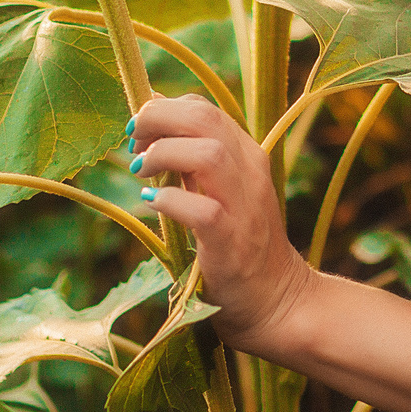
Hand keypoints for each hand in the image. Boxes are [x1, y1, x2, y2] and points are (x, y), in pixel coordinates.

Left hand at [128, 94, 318, 355]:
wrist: (278, 301)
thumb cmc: (240, 249)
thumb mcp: (224, 195)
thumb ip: (196, 167)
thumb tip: (150, 138)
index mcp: (249, 157)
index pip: (205, 111)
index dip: (165, 111)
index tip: (140, 132)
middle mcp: (251, 173)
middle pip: (205, 119)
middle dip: (158, 119)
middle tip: (132, 141)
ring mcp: (245, 206)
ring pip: (209, 154)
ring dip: (164, 154)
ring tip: (141, 171)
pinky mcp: (232, 241)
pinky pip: (202, 209)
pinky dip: (170, 200)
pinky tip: (151, 203)